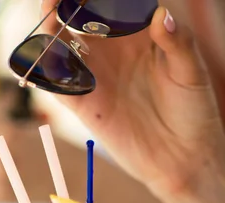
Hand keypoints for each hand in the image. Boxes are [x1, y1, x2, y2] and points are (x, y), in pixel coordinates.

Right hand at [41, 3, 224, 202]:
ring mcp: (96, 76)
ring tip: (47, 10)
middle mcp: (112, 50)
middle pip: (81, 17)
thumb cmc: (192, 111)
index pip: (111, 2)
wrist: (180, 157)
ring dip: (50, 27)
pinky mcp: (84, 104)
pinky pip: (58, 84)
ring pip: (63, 45)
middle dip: (67, 3)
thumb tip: (159, 16)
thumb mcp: (191, 72)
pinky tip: (41, 53)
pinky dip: (45, 69)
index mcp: (138, 33)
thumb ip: (177, 42)